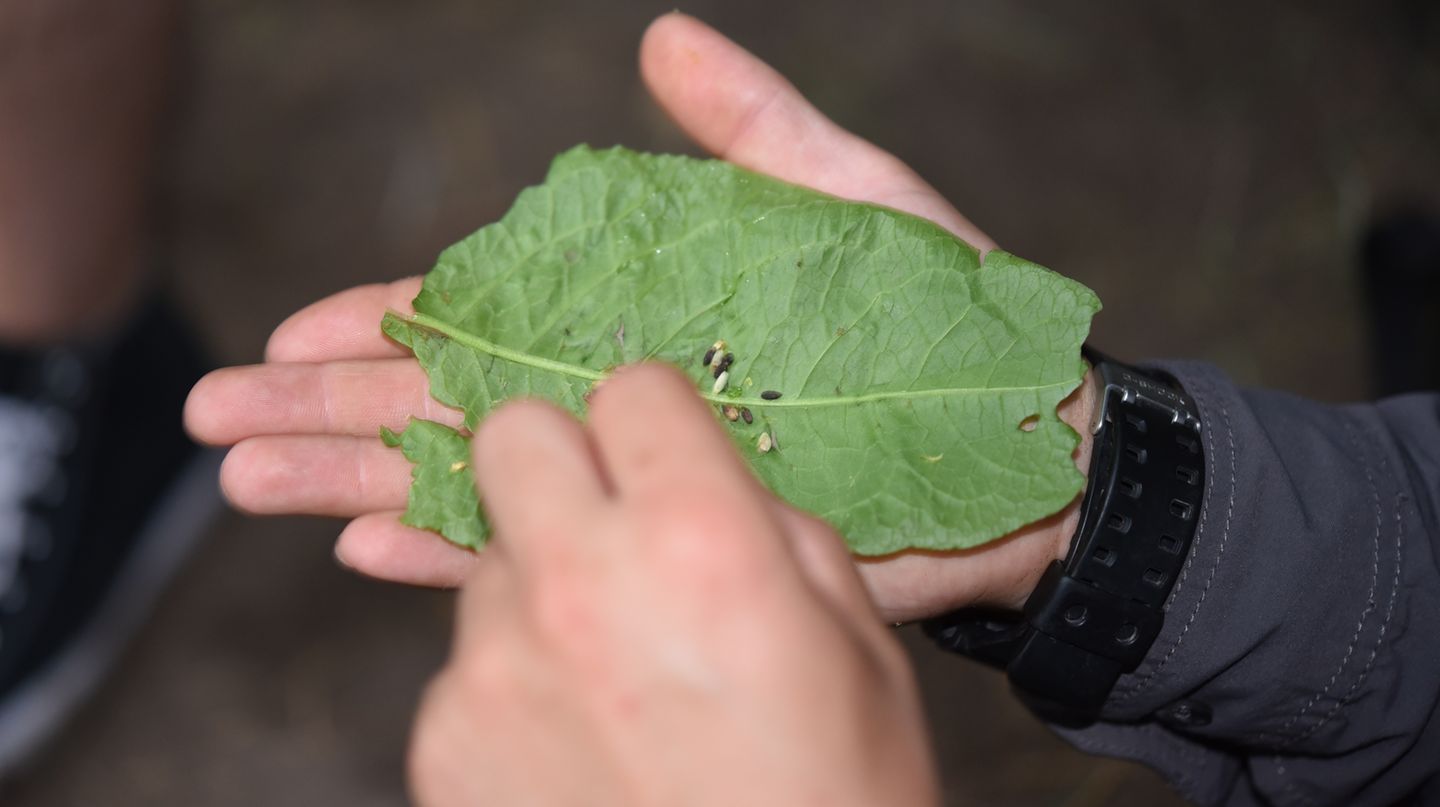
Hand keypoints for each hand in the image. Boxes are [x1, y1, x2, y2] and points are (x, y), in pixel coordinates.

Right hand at [183, 13, 1094, 619]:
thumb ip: (751, 129)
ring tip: (250, 485)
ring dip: (357, 485)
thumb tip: (661, 38)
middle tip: (218, 424)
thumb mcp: (844, 197)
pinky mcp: (671, 548)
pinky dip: (458, 560)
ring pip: (471, 483)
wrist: (1021, 449)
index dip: (378, 326)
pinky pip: (549, 558)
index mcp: (632, 312)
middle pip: (444, 404)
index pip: (480, 319)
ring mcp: (634, 479)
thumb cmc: (938, 317)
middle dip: (326, 412)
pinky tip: (372, 553)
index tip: (291, 335)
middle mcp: (612, 397)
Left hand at [407, 364, 938, 806]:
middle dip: (561, 460)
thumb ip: (768, 532)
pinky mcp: (443, 740)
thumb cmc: (834, 802)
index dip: (656, 418)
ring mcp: (493, 667)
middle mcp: (578, 586)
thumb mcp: (855, 647)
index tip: (664, 454)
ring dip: (540, 583)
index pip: (630, 387)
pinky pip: (469, 658)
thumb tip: (699, 479)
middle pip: (512, 435)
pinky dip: (515, 678)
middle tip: (609, 524)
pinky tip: (578, 742)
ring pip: (488, 556)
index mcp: (702, 545)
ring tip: (611, 670)